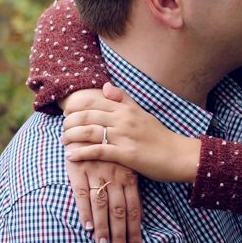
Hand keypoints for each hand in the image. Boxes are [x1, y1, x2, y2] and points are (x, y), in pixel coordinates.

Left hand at [62, 82, 200, 182]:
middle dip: (69, 122)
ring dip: (71, 136)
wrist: (179, 155)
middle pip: (87, 116)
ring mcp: (125, 137)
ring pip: (89, 132)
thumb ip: (124, 99)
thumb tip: (105, 86)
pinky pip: (98, 151)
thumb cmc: (160, 137)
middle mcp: (124, 120)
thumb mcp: (142, 113)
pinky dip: (81, 153)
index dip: (75, 106)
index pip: (93, 102)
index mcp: (126, 109)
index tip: (67, 114)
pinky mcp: (126, 154)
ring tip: (63, 141)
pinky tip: (70, 156)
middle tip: (62, 128)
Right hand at [66, 155, 141, 242]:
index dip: (135, 229)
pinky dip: (85, 212)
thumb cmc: (111, 147)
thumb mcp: (126, 160)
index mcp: (129, 175)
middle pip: (120, 211)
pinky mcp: (79, 170)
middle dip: (121, 235)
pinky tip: (88, 227)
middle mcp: (115, 176)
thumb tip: (137, 211)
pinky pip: (82, 194)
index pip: (135, 208)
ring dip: (104, 228)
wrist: (89, 120)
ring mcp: (97, 173)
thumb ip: (132, 182)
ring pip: (102, 206)